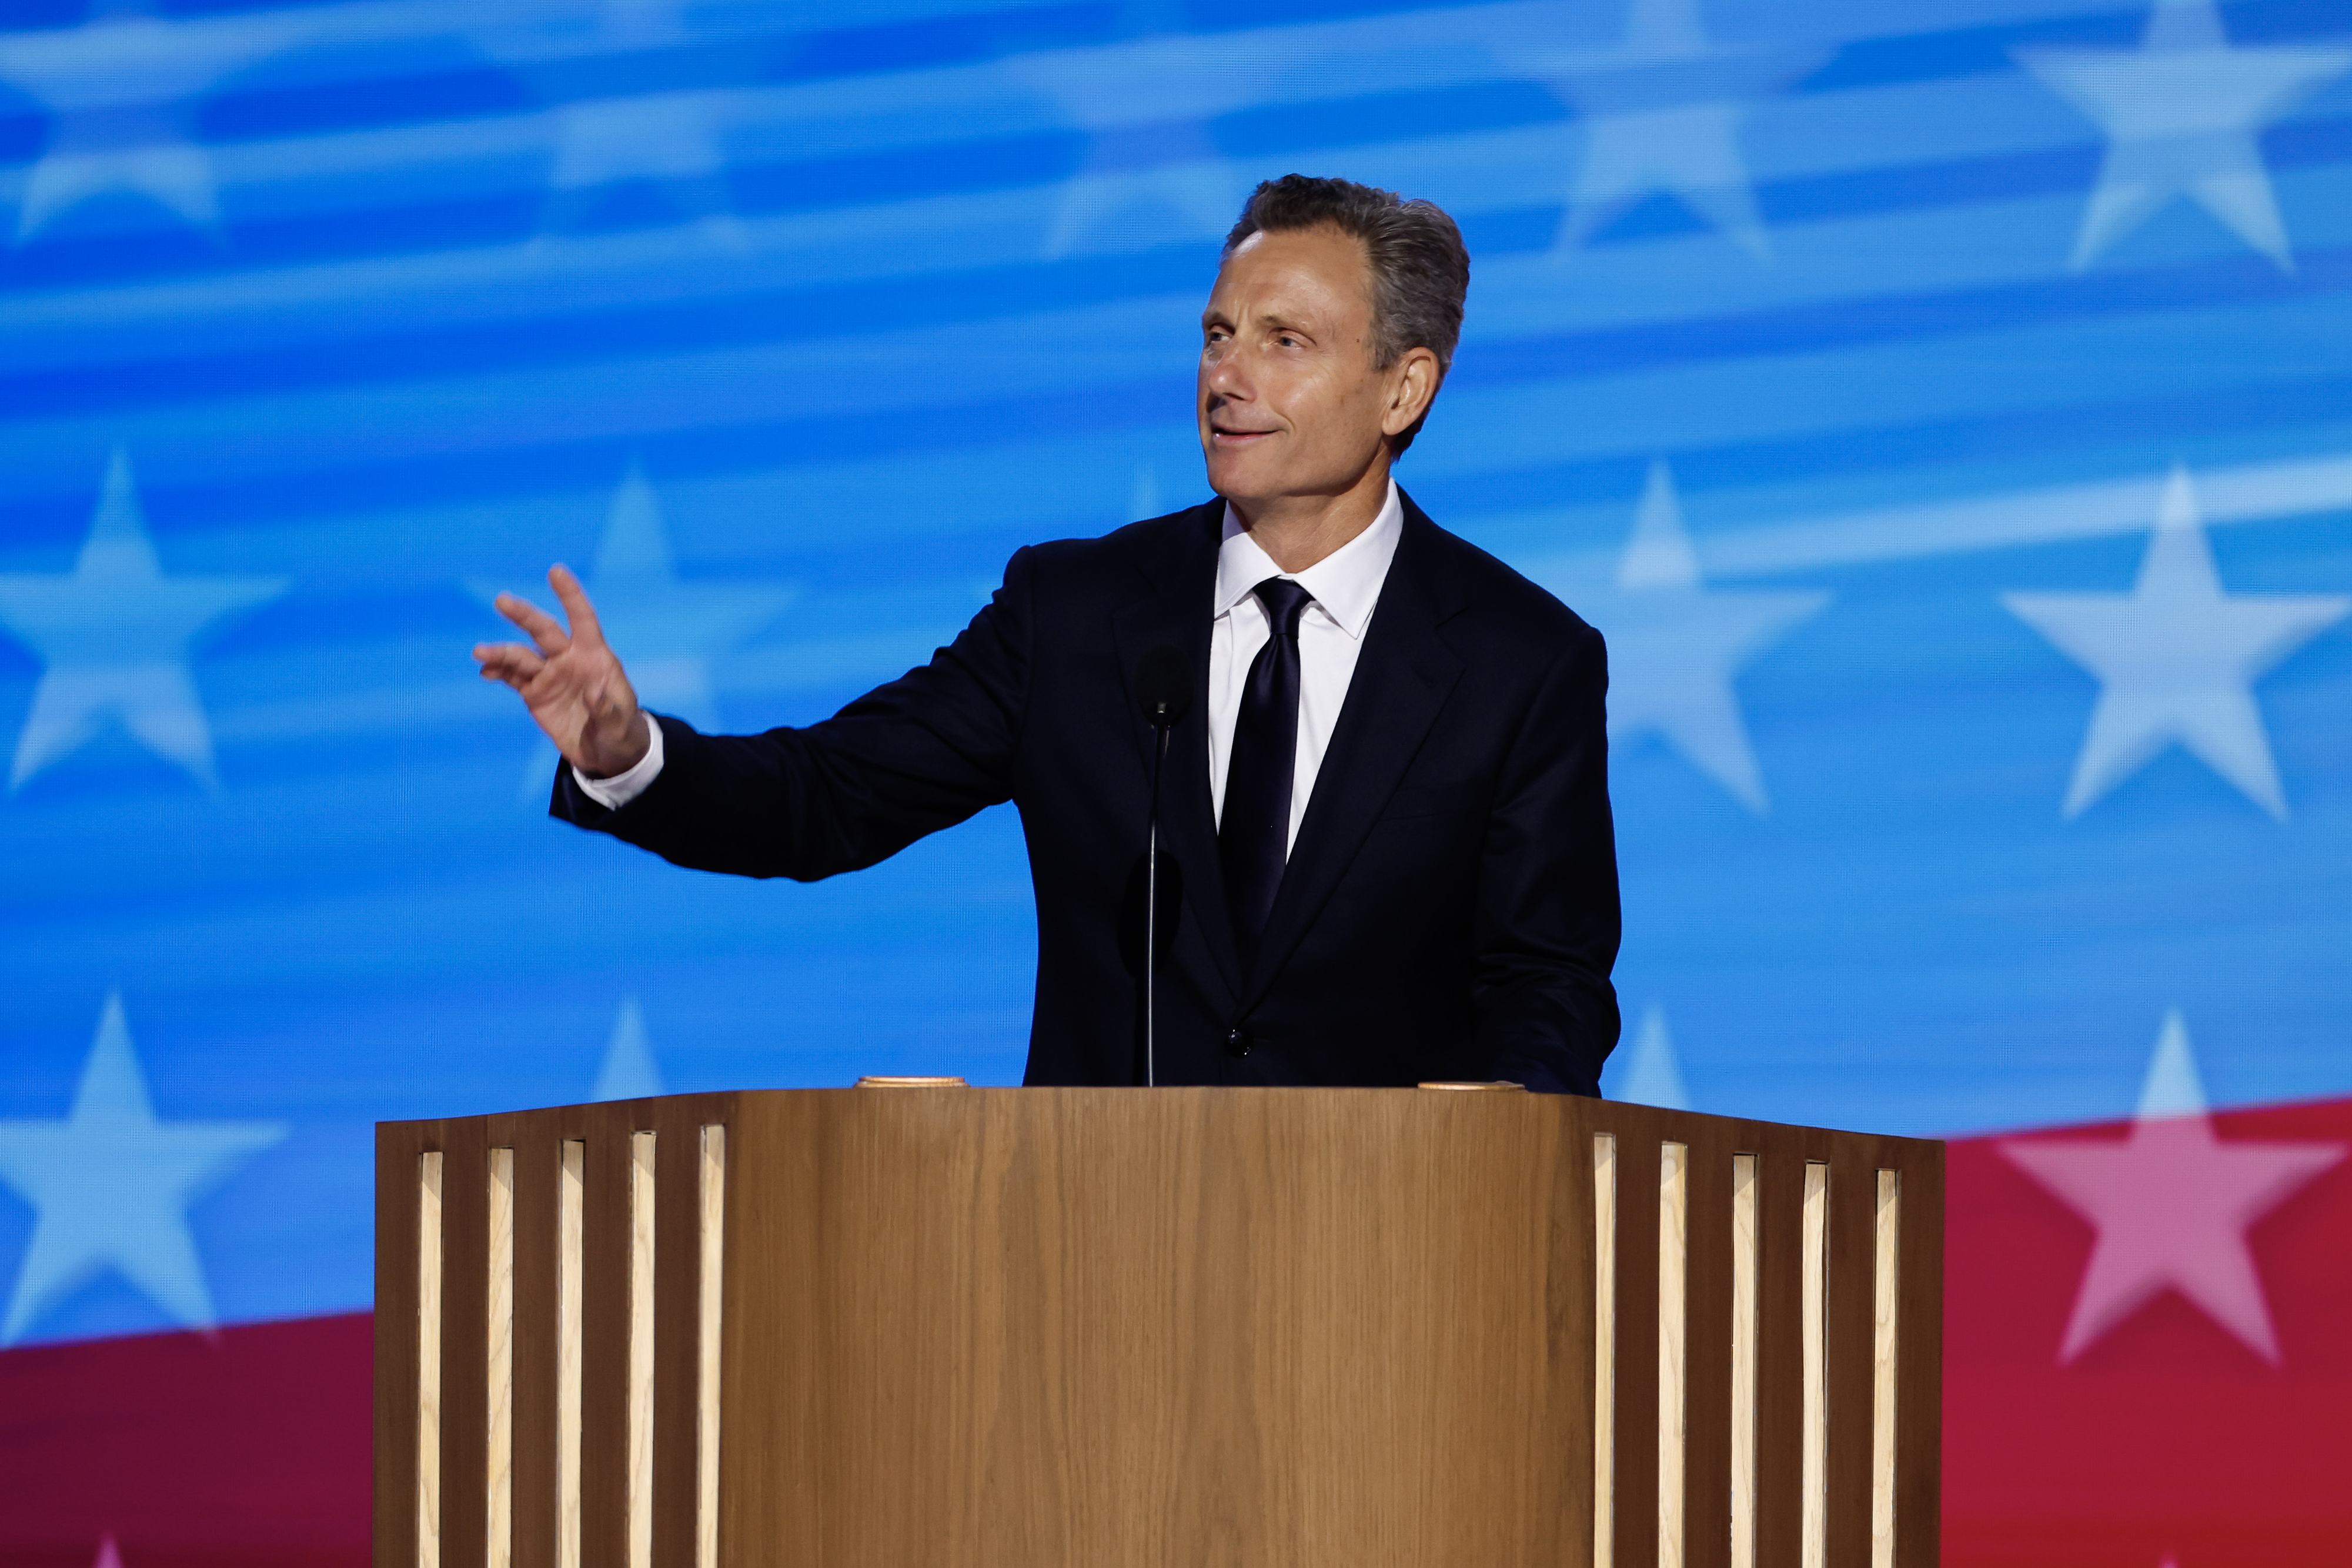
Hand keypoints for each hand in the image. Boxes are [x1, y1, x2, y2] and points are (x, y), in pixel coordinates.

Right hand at [473, 565, 651, 778]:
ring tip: (481, 653)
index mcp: (595, 657)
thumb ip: (609, 708)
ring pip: (521, 655)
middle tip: (502, 601)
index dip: (570, 596)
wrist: (606, 754)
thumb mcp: (621, 723)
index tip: (555, 571)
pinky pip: (511, 677)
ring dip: (501, 652)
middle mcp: (569, 659)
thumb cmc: (621, 731)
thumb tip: (596, 691)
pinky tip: (485, 672)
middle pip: (544, 631)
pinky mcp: (534, 693)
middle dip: (524, 615)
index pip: (583, 619)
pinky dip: (497, 672)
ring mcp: (549, 675)